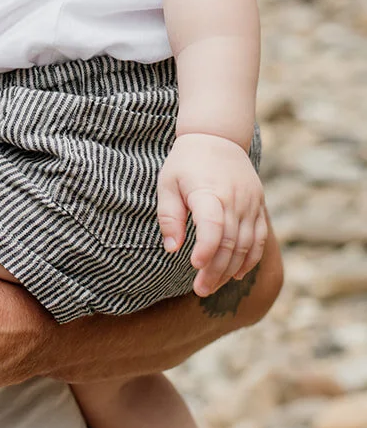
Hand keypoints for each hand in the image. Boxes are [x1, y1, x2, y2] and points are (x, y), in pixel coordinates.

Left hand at [156, 134, 267, 296]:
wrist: (218, 137)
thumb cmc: (186, 162)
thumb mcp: (168, 183)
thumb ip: (169, 215)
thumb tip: (172, 248)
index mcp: (209, 191)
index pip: (213, 225)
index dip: (207, 249)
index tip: (194, 265)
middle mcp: (234, 199)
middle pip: (230, 242)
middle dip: (215, 270)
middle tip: (200, 289)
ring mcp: (250, 203)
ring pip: (247, 245)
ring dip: (231, 270)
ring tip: (212, 286)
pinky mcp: (258, 206)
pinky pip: (259, 238)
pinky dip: (250, 259)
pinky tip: (236, 274)